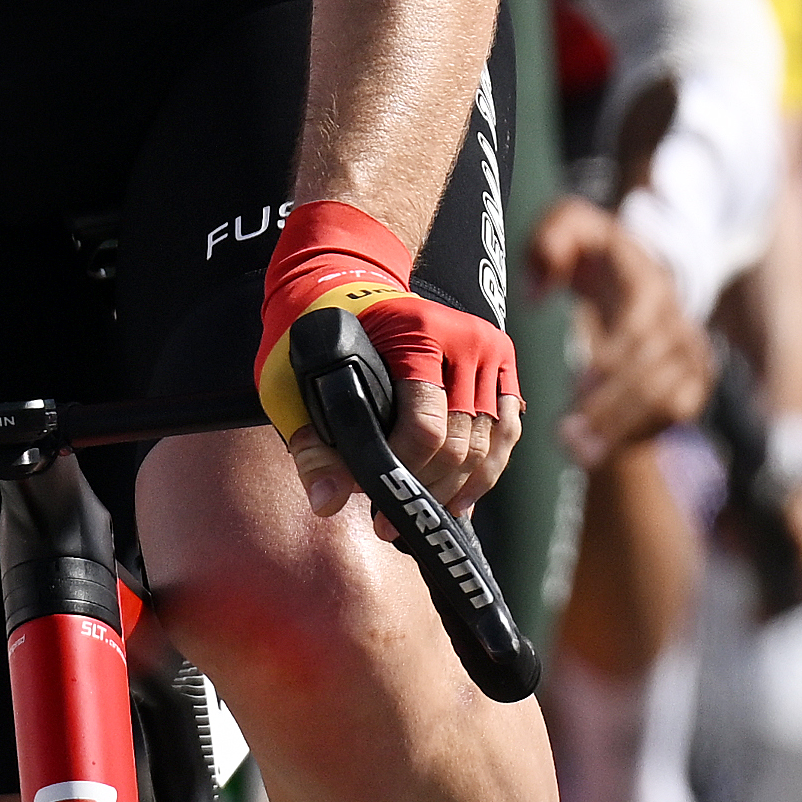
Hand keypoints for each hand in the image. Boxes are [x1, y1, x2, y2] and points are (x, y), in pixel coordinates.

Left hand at [256, 198, 520, 520]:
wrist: (350, 281)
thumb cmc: (320, 332)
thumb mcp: (296, 378)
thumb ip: (311, 442)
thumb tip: (328, 501)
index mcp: (417, 333)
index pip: (426, 427)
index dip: (402, 474)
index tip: (374, 504)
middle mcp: (464, 338)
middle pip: (461, 442)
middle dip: (427, 490)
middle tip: (391, 520)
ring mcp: (489, 349)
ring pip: (489, 442)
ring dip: (458, 488)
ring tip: (424, 514)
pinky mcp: (501, 363)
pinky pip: (505, 429)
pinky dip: (486, 469)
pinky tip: (459, 499)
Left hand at [525, 194, 714, 464]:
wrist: (638, 275)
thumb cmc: (593, 255)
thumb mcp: (570, 225)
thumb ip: (553, 238)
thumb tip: (536, 292)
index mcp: (652, 285)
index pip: (640, 327)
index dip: (612, 360)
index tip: (575, 386)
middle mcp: (681, 322)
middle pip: (651, 373)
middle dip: (609, 408)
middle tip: (566, 436)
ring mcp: (694, 356)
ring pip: (664, 400)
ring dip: (620, 429)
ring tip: (577, 451)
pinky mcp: (695, 383)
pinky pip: (672, 415)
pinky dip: (637, 434)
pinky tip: (600, 450)